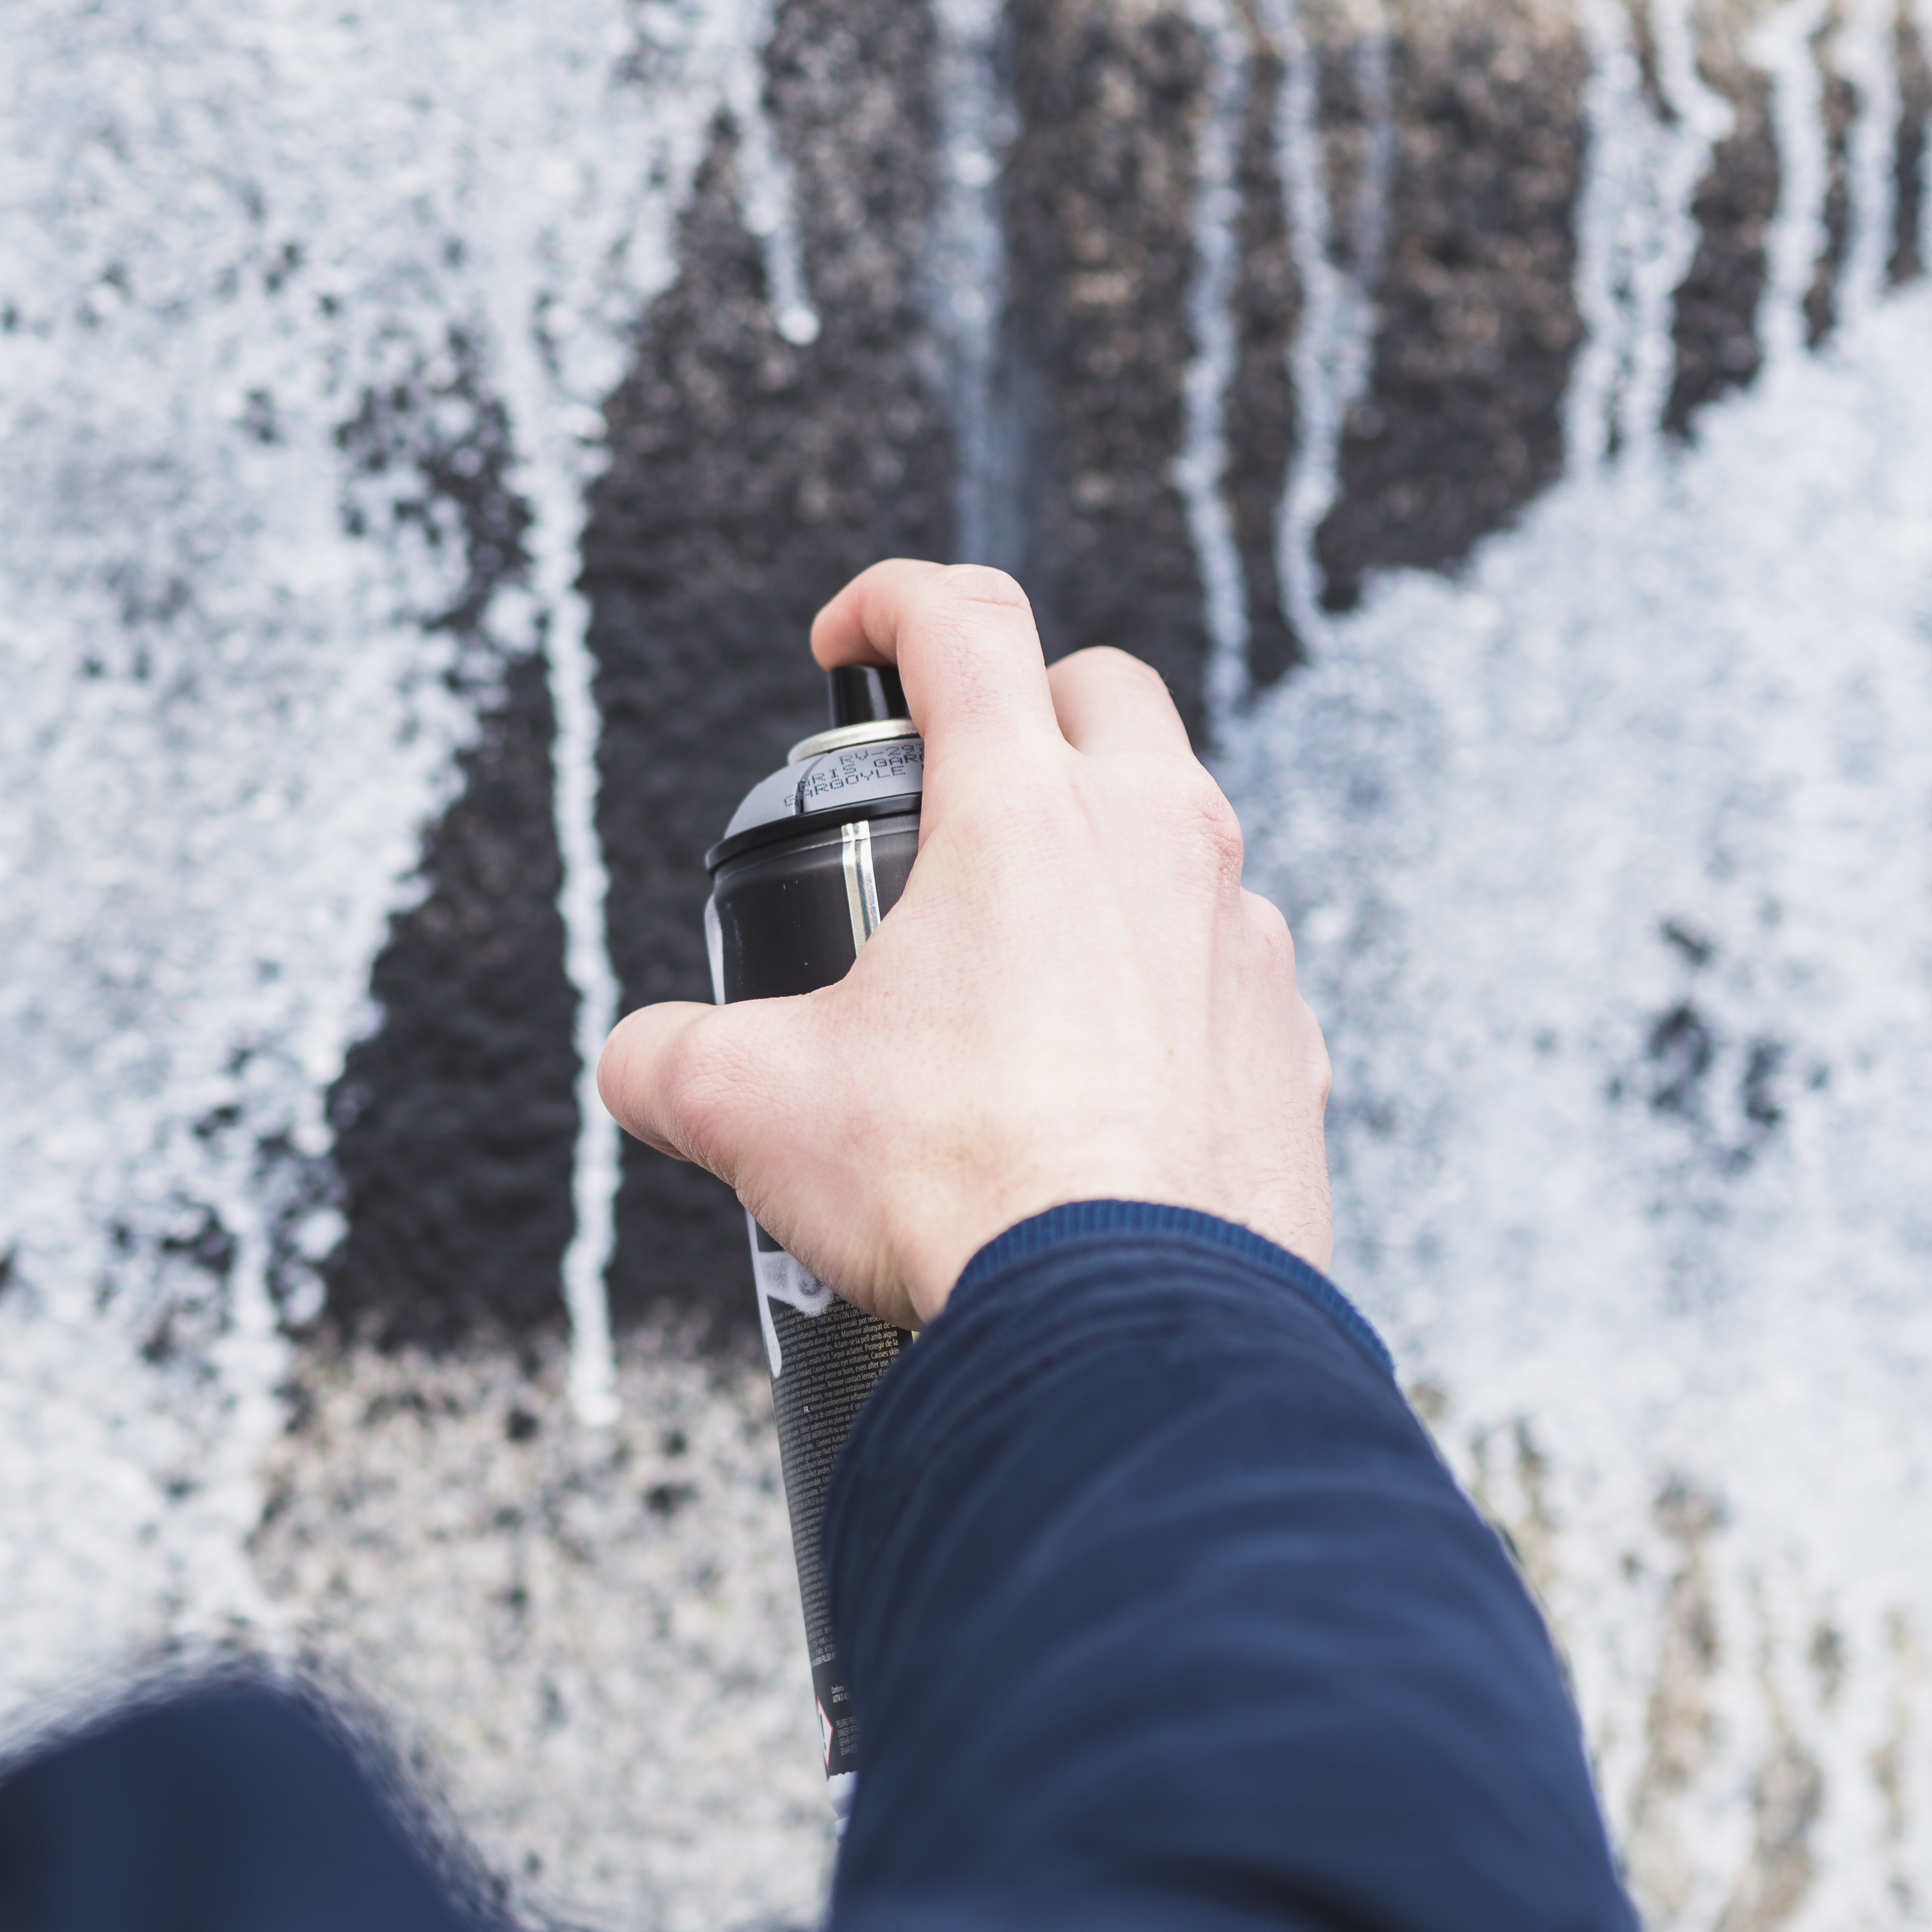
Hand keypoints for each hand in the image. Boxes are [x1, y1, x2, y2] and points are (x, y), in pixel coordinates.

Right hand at [597, 561, 1331, 1328]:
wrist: (1122, 1331)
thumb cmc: (959, 1189)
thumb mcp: (751, 1107)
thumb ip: (667, 1058)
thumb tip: (640, 1064)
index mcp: (1026, 812)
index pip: (961, 620)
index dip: (887, 601)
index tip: (848, 642)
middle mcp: (1158, 845)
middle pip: (1102, 691)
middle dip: (1021, 709)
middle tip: (946, 794)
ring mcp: (1241, 941)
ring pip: (1180, 831)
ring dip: (1100, 855)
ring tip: (1015, 959)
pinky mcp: (1290, 1042)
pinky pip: (1224, 968)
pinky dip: (1161, 985)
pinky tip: (1094, 1071)